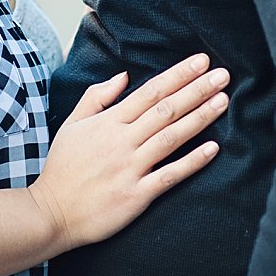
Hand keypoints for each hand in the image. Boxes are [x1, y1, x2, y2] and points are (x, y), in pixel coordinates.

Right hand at [29, 54, 227, 251]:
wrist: (52, 213)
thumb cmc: (63, 167)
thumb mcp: (72, 124)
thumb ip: (97, 97)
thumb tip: (123, 76)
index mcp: (108, 122)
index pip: (150, 91)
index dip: (178, 75)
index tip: (201, 62)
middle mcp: (122, 141)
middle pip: (166, 109)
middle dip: (196, 89)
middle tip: (223, 75)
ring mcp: (130, 168)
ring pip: (171, 137)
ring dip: (200, 117)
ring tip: (223, 101)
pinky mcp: (136, 195)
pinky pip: (170, 175)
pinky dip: (192, 162)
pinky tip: (213, 149)